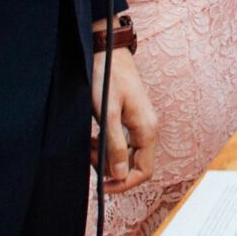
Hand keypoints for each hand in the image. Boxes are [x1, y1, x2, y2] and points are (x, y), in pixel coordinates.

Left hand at [91, 47, 158, 192]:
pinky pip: (123, 142)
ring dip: (107, 156)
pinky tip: (93, 137)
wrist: (108, 50)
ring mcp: (141, 123)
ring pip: (127, 154)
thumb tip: (120, 174)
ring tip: (88, 144)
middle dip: (111, 168)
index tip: (102, 185)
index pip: (144, 171)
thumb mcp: (107, 113)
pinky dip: (107, 145)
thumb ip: (115, 145)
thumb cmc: (107, 77)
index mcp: (147, 129)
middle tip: (89, 157)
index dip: (124, 182)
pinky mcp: (132, 118)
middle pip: (135, 164)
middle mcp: (148, 128)